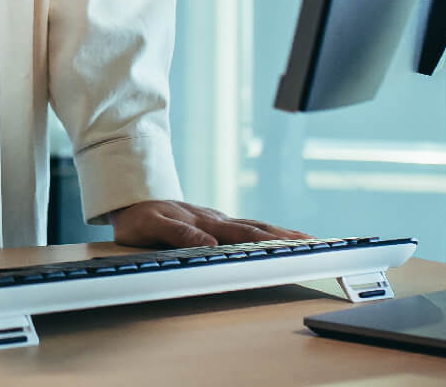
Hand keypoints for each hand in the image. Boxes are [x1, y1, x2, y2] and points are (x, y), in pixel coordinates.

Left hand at [107, 200, 310, 248]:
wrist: (128, 199)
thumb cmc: (137, 216)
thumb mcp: (149, 226)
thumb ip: (177, 233)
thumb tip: (209, 243)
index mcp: (205, 222)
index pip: (244, 234)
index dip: (270, 242)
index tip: (295, 247)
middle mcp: (215, 219)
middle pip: (258, 229)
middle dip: (288, 237)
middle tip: (317, 244)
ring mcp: (216, 219)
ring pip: (255, 225)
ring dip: (282, 233)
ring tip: (308, 240)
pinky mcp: (213, 222)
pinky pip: (245, 226)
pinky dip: (266, 232)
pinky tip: (278, 236)